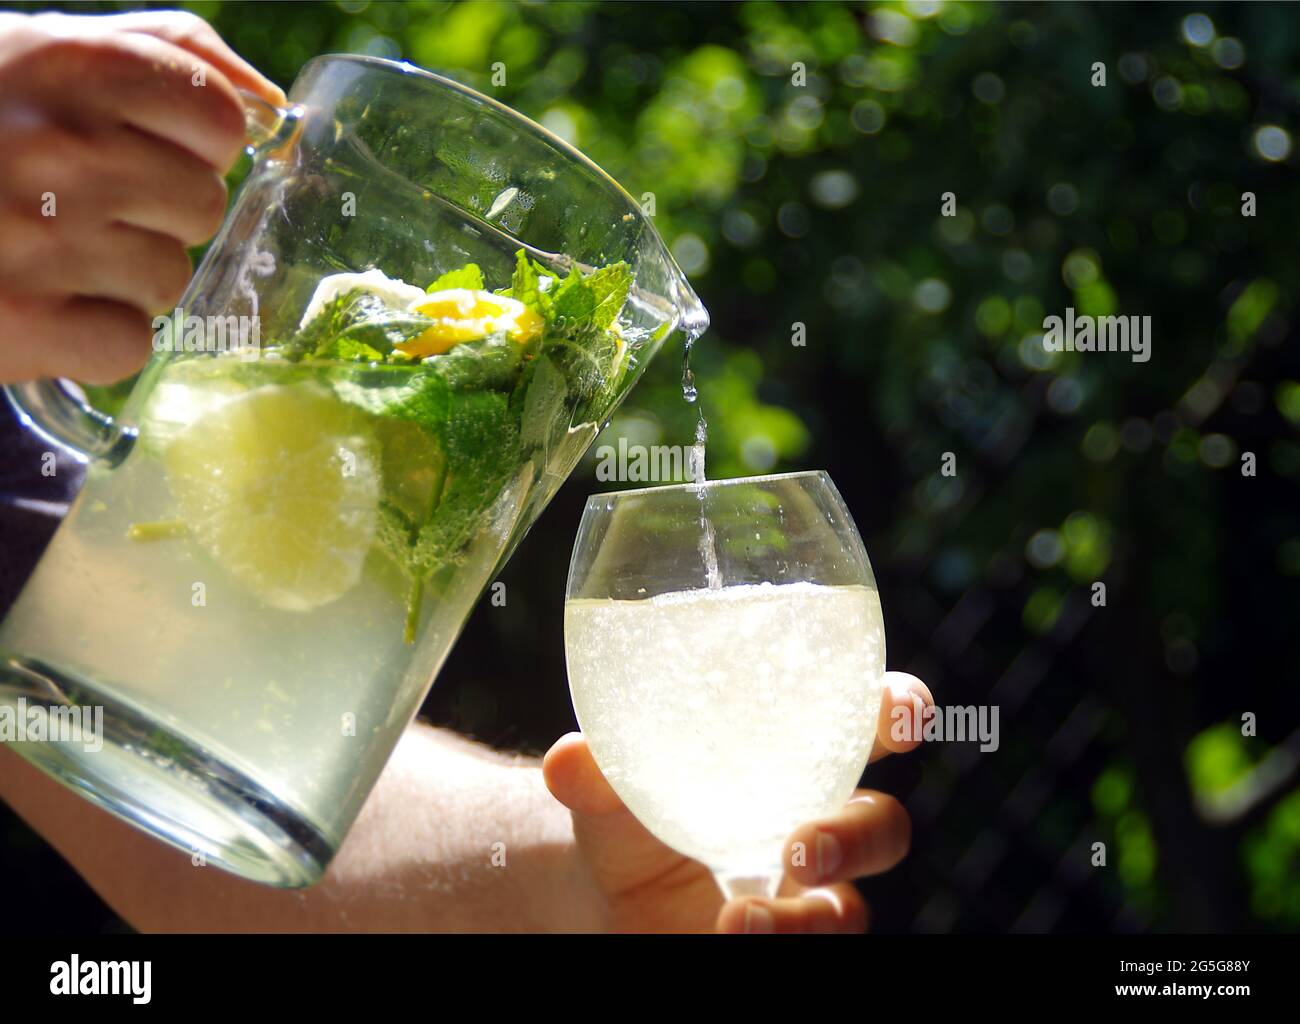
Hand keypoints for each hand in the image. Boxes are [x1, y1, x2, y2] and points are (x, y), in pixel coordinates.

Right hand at [0, 10, 283, 383]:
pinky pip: (129, 342)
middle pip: (200, 206)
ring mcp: (45, 240)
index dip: (189, 144)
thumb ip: (164, 50)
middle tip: (71, 202)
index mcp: (73, 66)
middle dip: (150, 210)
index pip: (221, 120)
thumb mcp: (37, 50)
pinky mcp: (26, 324)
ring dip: (120, 275)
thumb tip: (270, 103)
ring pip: (170, 278)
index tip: (138, 148)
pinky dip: (92, 336)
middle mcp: (66, 150)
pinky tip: (40, 302)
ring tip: (44, 249)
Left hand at [543, 671, 932, 932]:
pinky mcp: (783, 937)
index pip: (867, 720)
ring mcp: (805, 893)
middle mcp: (816, 820)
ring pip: (847, 911)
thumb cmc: (631, 807)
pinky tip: (729, 933)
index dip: (899, 711)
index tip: (901, 714)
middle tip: (801, 846)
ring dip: (806, 919)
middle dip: (857, 835)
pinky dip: (775, 944)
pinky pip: (806, 949)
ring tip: (742, 919)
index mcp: (798, 754)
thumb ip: (596, 771)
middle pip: (881, 826)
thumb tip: (569, 762)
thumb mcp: (609, 786)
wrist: (605, 885)